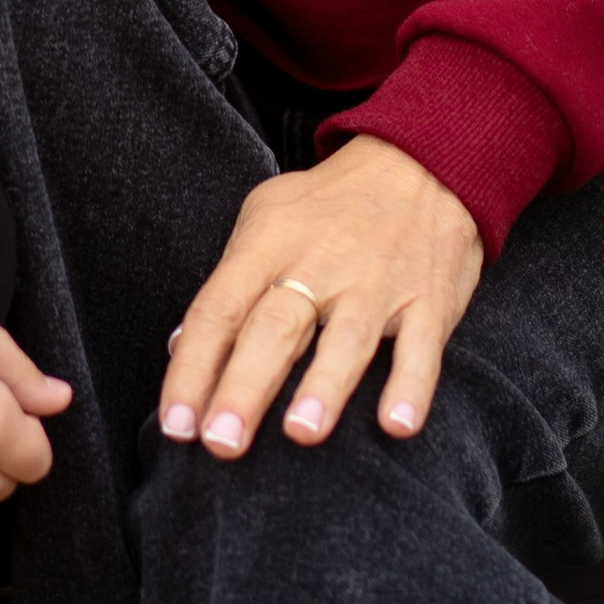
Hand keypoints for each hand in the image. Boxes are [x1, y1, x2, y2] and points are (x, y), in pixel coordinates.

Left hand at [159, 137, 482, 458]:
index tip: (174, 426)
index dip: (192, 367)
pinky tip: (397, 423)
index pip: (219, 308)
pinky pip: (421, 347)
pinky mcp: (429, 299)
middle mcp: (320, 263)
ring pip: (347, 338)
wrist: (420, 161)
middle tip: (220, 442)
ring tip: (300, 433)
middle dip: (245, 386)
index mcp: (269, 244)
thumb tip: (181, 349)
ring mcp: (377, 282)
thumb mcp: (265, 219)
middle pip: (274, 327)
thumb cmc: (329, 205)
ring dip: (324, 385)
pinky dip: (411, 385)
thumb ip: (228, 285)